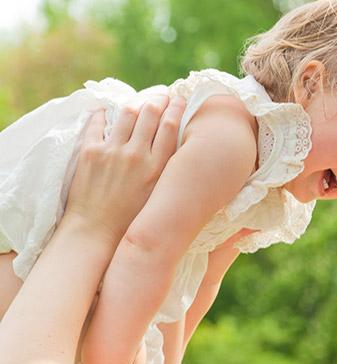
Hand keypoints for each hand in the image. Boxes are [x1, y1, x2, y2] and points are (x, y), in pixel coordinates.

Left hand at [64, 95, 185, 243]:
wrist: (96, 231)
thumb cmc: (132, 218)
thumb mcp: (159, 194)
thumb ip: (166, 169)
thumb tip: (175, 147)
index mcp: (157, 167)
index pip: (170, 125)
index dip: (176, 107)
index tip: (179, 98)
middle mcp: (136, 156)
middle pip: (151, 113)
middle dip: (158, 98)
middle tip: (161, 94)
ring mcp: (112, 152)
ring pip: (127, 113)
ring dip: (136, 103)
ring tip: (140, 102)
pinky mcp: (90, 152)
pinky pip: (97, 122)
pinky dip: (104, 113)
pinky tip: (107, 110)